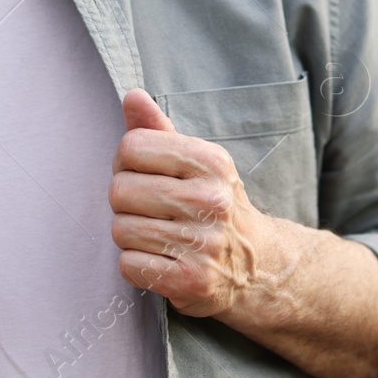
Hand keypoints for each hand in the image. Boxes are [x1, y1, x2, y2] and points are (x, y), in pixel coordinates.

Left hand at [108, 89, 276, 318]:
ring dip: (130, 235)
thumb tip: (132, 95)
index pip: (132, 147)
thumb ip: (158, 129)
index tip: (144, 175)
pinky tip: (161, 260)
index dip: (126, 162)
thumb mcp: (195, 161)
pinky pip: (129, 265)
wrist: (258, 263)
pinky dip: (136, 265)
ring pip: (121, 230)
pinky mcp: (192, 281)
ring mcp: (204, 244)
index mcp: (211, 162)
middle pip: (120, 190)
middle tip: (151, 210)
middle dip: (125, 202)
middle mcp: (212, 200)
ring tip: (158, 235)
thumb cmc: (213, 203)